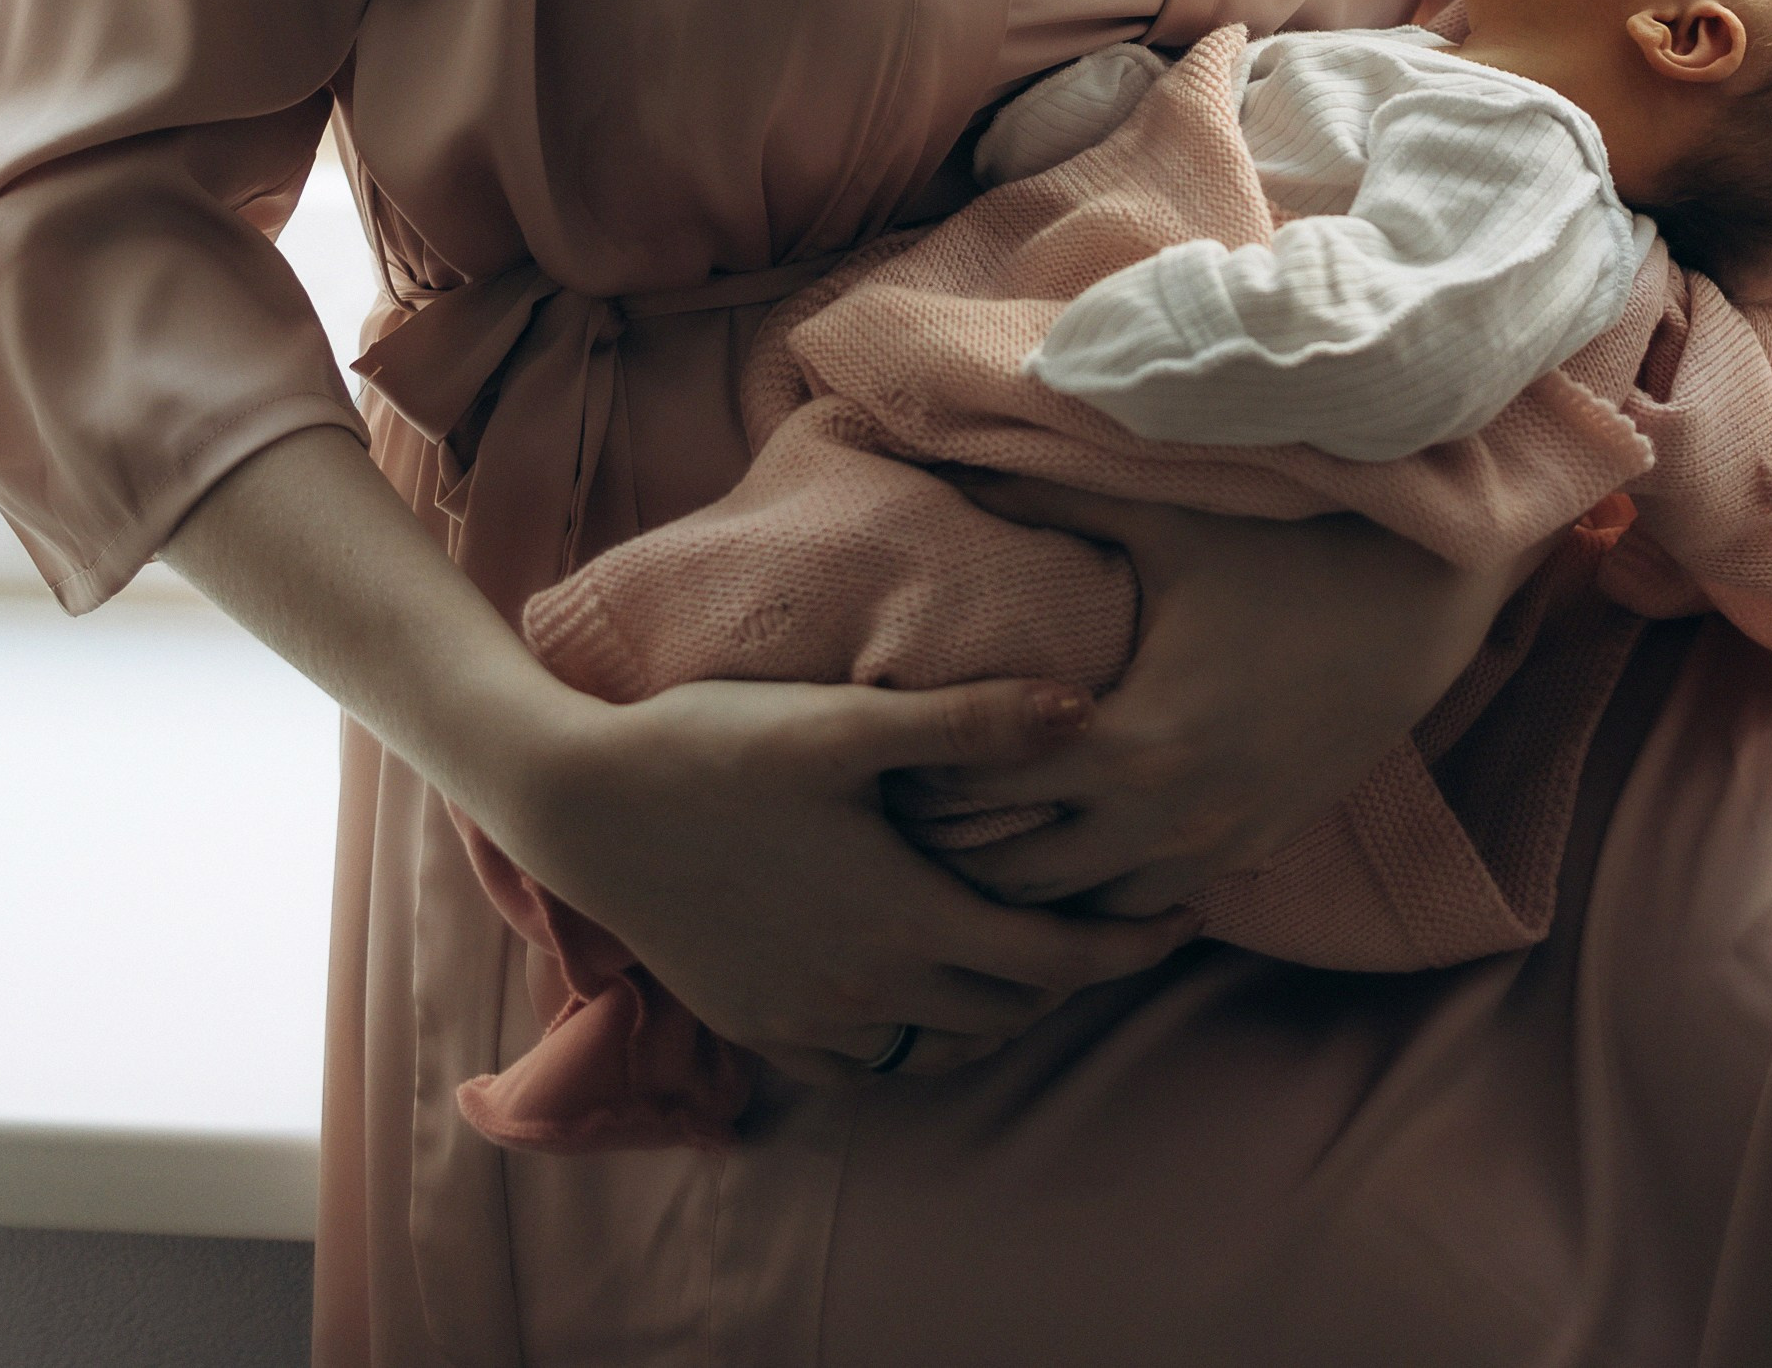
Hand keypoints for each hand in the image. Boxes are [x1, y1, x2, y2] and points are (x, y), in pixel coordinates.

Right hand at [499, 670, 1194, 1090]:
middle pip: (1010, 1006)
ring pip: (941, 1041)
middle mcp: (868, 989)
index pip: (1056, 959)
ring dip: (999, 1005)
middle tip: (1124, 921)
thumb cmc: (715, 744)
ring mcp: (809, 1019)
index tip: (1187, 914)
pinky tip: (923, 984)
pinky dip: (914, 1033)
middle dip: (1079, 971)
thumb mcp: (847, 722)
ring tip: (1033, 948)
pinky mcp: (758, 1025)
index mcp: (906, 918)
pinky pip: (866, 1062)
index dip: (1130, 942)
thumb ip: (969, 720)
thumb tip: (1085, 709)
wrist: (583, 804)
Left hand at [927, 481, 1539, 916]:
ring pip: (1088, 912)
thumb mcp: (1165, 519)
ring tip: (972, 837)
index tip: (889, 750)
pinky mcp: (1253, 851)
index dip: (929, 774)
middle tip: (909, 806)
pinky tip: (1065, 855)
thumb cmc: (1284, 552)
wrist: (1416, 606)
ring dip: (1029, 884)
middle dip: (960, 848)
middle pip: (1025, 877)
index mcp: (1139, 741)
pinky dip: (1099, 895)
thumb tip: (950, 456)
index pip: (994, 790)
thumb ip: (1052, 494)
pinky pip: (1152, 908)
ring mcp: (1219, 846)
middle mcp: (1174, 816)